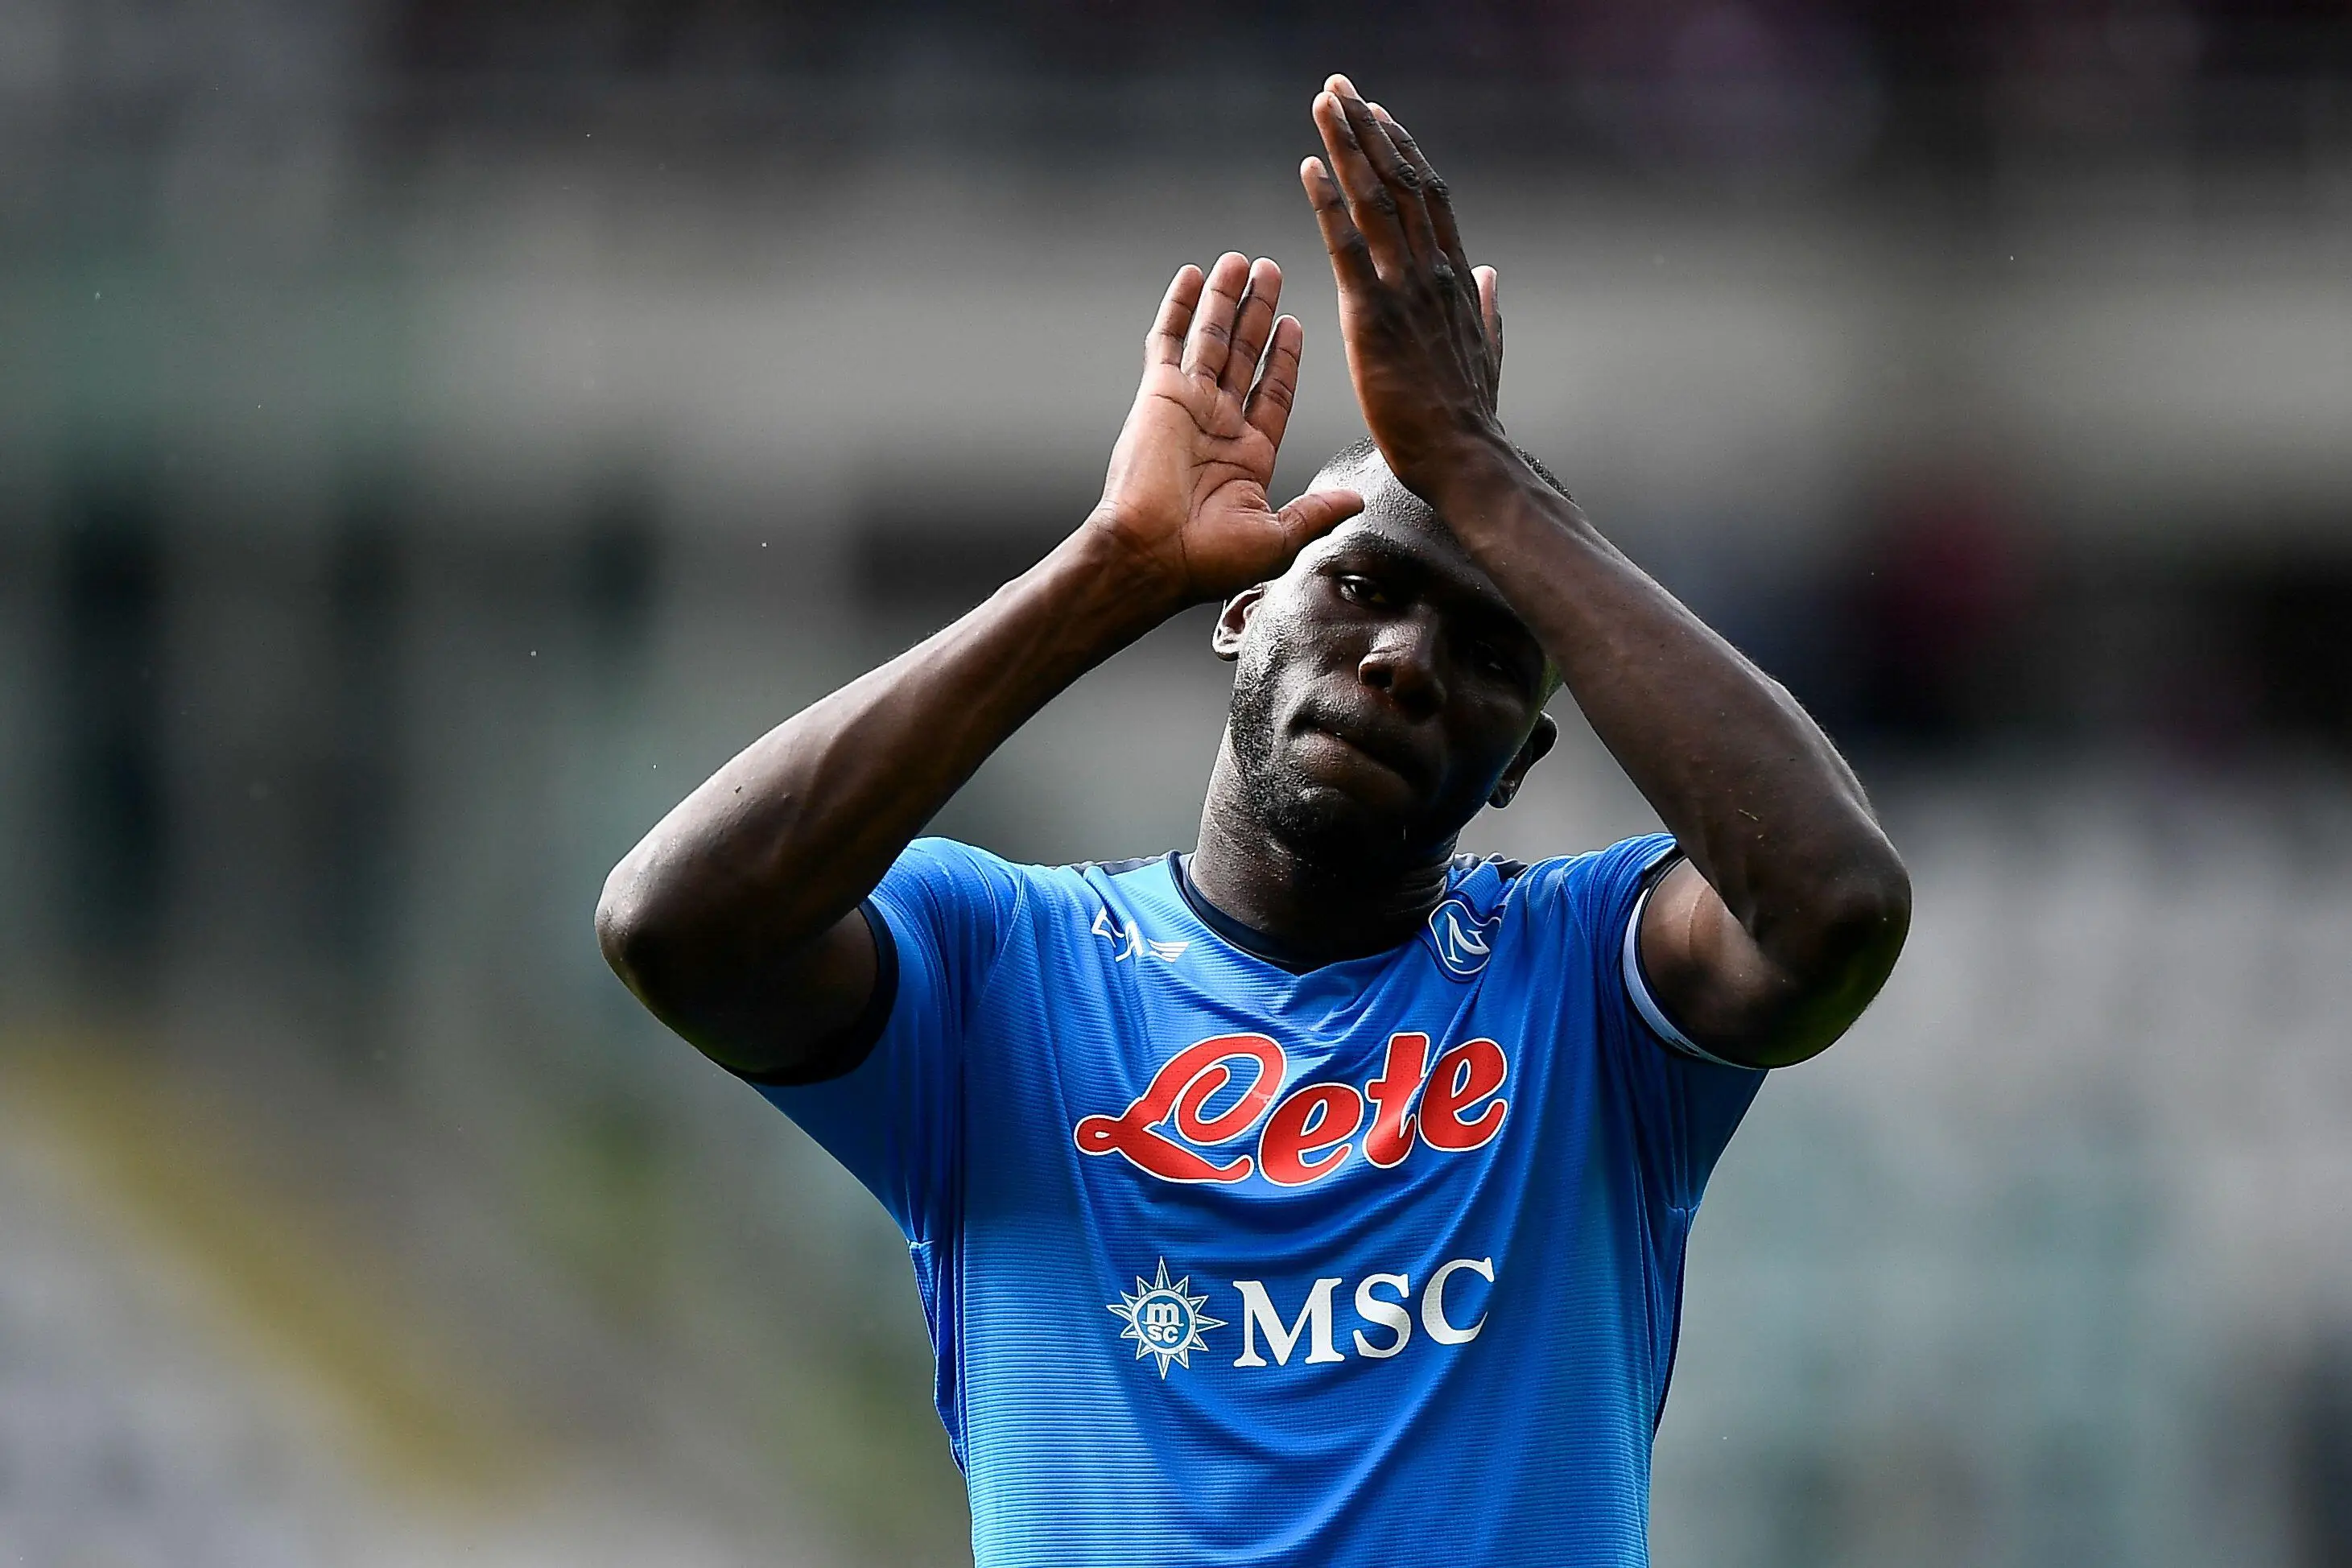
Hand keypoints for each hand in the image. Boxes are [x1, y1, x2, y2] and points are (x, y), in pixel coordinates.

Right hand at [1089, 253, 1363, 605]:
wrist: (1152, 555)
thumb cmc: (1209, 559)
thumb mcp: (1278, 538)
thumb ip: (1316, 512)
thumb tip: (1354, 502)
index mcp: (1249, 455)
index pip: (1274, 391)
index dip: (1284, 357)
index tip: (1294, 322)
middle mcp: (1219, 424)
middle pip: (1245, 353)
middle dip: (1258, 312)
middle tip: (1270, 271)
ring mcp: (1188, 405)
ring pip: (1212, 338)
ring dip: (1226, 299)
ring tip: (1241, 261)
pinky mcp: (1158, 394)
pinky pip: (1168, 341)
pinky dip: (1179, 307)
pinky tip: (1191, 276)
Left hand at [1303, 77, 1505, 496]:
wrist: (1466, 457)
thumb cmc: (1470, 417)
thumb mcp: (1488, 352)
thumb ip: (1488, 309)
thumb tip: (1492, 273)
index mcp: (1458, 280)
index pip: (1431, 199)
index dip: (1405, 152)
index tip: (1382, 116)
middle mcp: (1434, 271)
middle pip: (1401, 182)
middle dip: (1369, 129)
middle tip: (1341, 87)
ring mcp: (1406, 290)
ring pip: (1376, 200)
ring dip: (1348, 145)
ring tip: (1325, 103)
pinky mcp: (1374, 317)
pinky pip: (1348, 247)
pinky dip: (1328, 203)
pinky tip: (1309, 167)